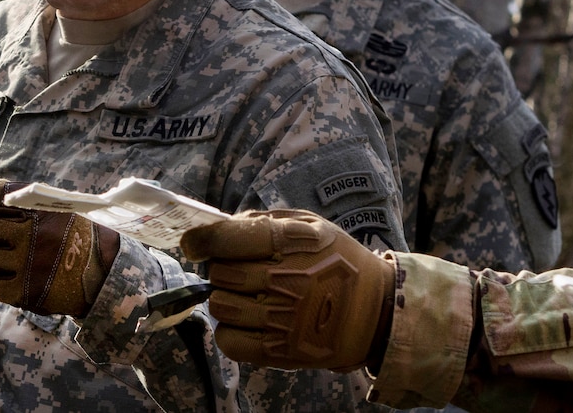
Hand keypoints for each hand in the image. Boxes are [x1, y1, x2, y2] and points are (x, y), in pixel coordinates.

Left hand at [0, 181, 118, 316]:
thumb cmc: (73, 236)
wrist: (107, 274)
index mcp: (37, 206)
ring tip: (14, 258)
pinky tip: (23, 278)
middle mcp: (29, 231)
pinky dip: (4, 283)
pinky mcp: (26, 291)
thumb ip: (18, 204)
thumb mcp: (53, 209)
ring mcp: (27, 262)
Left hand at [179, 209, 394, 372]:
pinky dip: (230, 332)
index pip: (226, 239)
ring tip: (247, 296)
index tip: (194, 245)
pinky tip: (247, 322)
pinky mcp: (283, 351)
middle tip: (242, 271)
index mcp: (290, 242)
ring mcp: (283, 319)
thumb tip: (216, 229)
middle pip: (220, 274)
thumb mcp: (310, 225)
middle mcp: (285, 280)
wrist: (379, 311)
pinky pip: (230, 342)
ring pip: (220, 307)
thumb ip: (262, 222)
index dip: (201, 241)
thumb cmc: (337, 261)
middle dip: (223, 269)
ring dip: (226, 299)